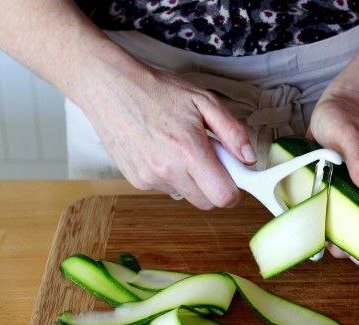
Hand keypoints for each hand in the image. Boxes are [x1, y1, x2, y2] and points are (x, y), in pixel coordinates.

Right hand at [76, 59, 255, 209]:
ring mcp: (149, 178)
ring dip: (191, 180)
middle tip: (209, 158)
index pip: (222, 197)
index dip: (234, 190)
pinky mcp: (136, 181)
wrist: (109, 87)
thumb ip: (232, 131)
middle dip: (214, 186)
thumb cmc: (157, 91)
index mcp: (188, 150)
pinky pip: (166, 188)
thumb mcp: (203, 101)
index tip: (234, 176)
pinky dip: (171, 176)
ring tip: (180, 148)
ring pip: (186, 195)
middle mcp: (167, 170)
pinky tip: (162, 150)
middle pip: (206, 202)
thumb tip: (249, 160)